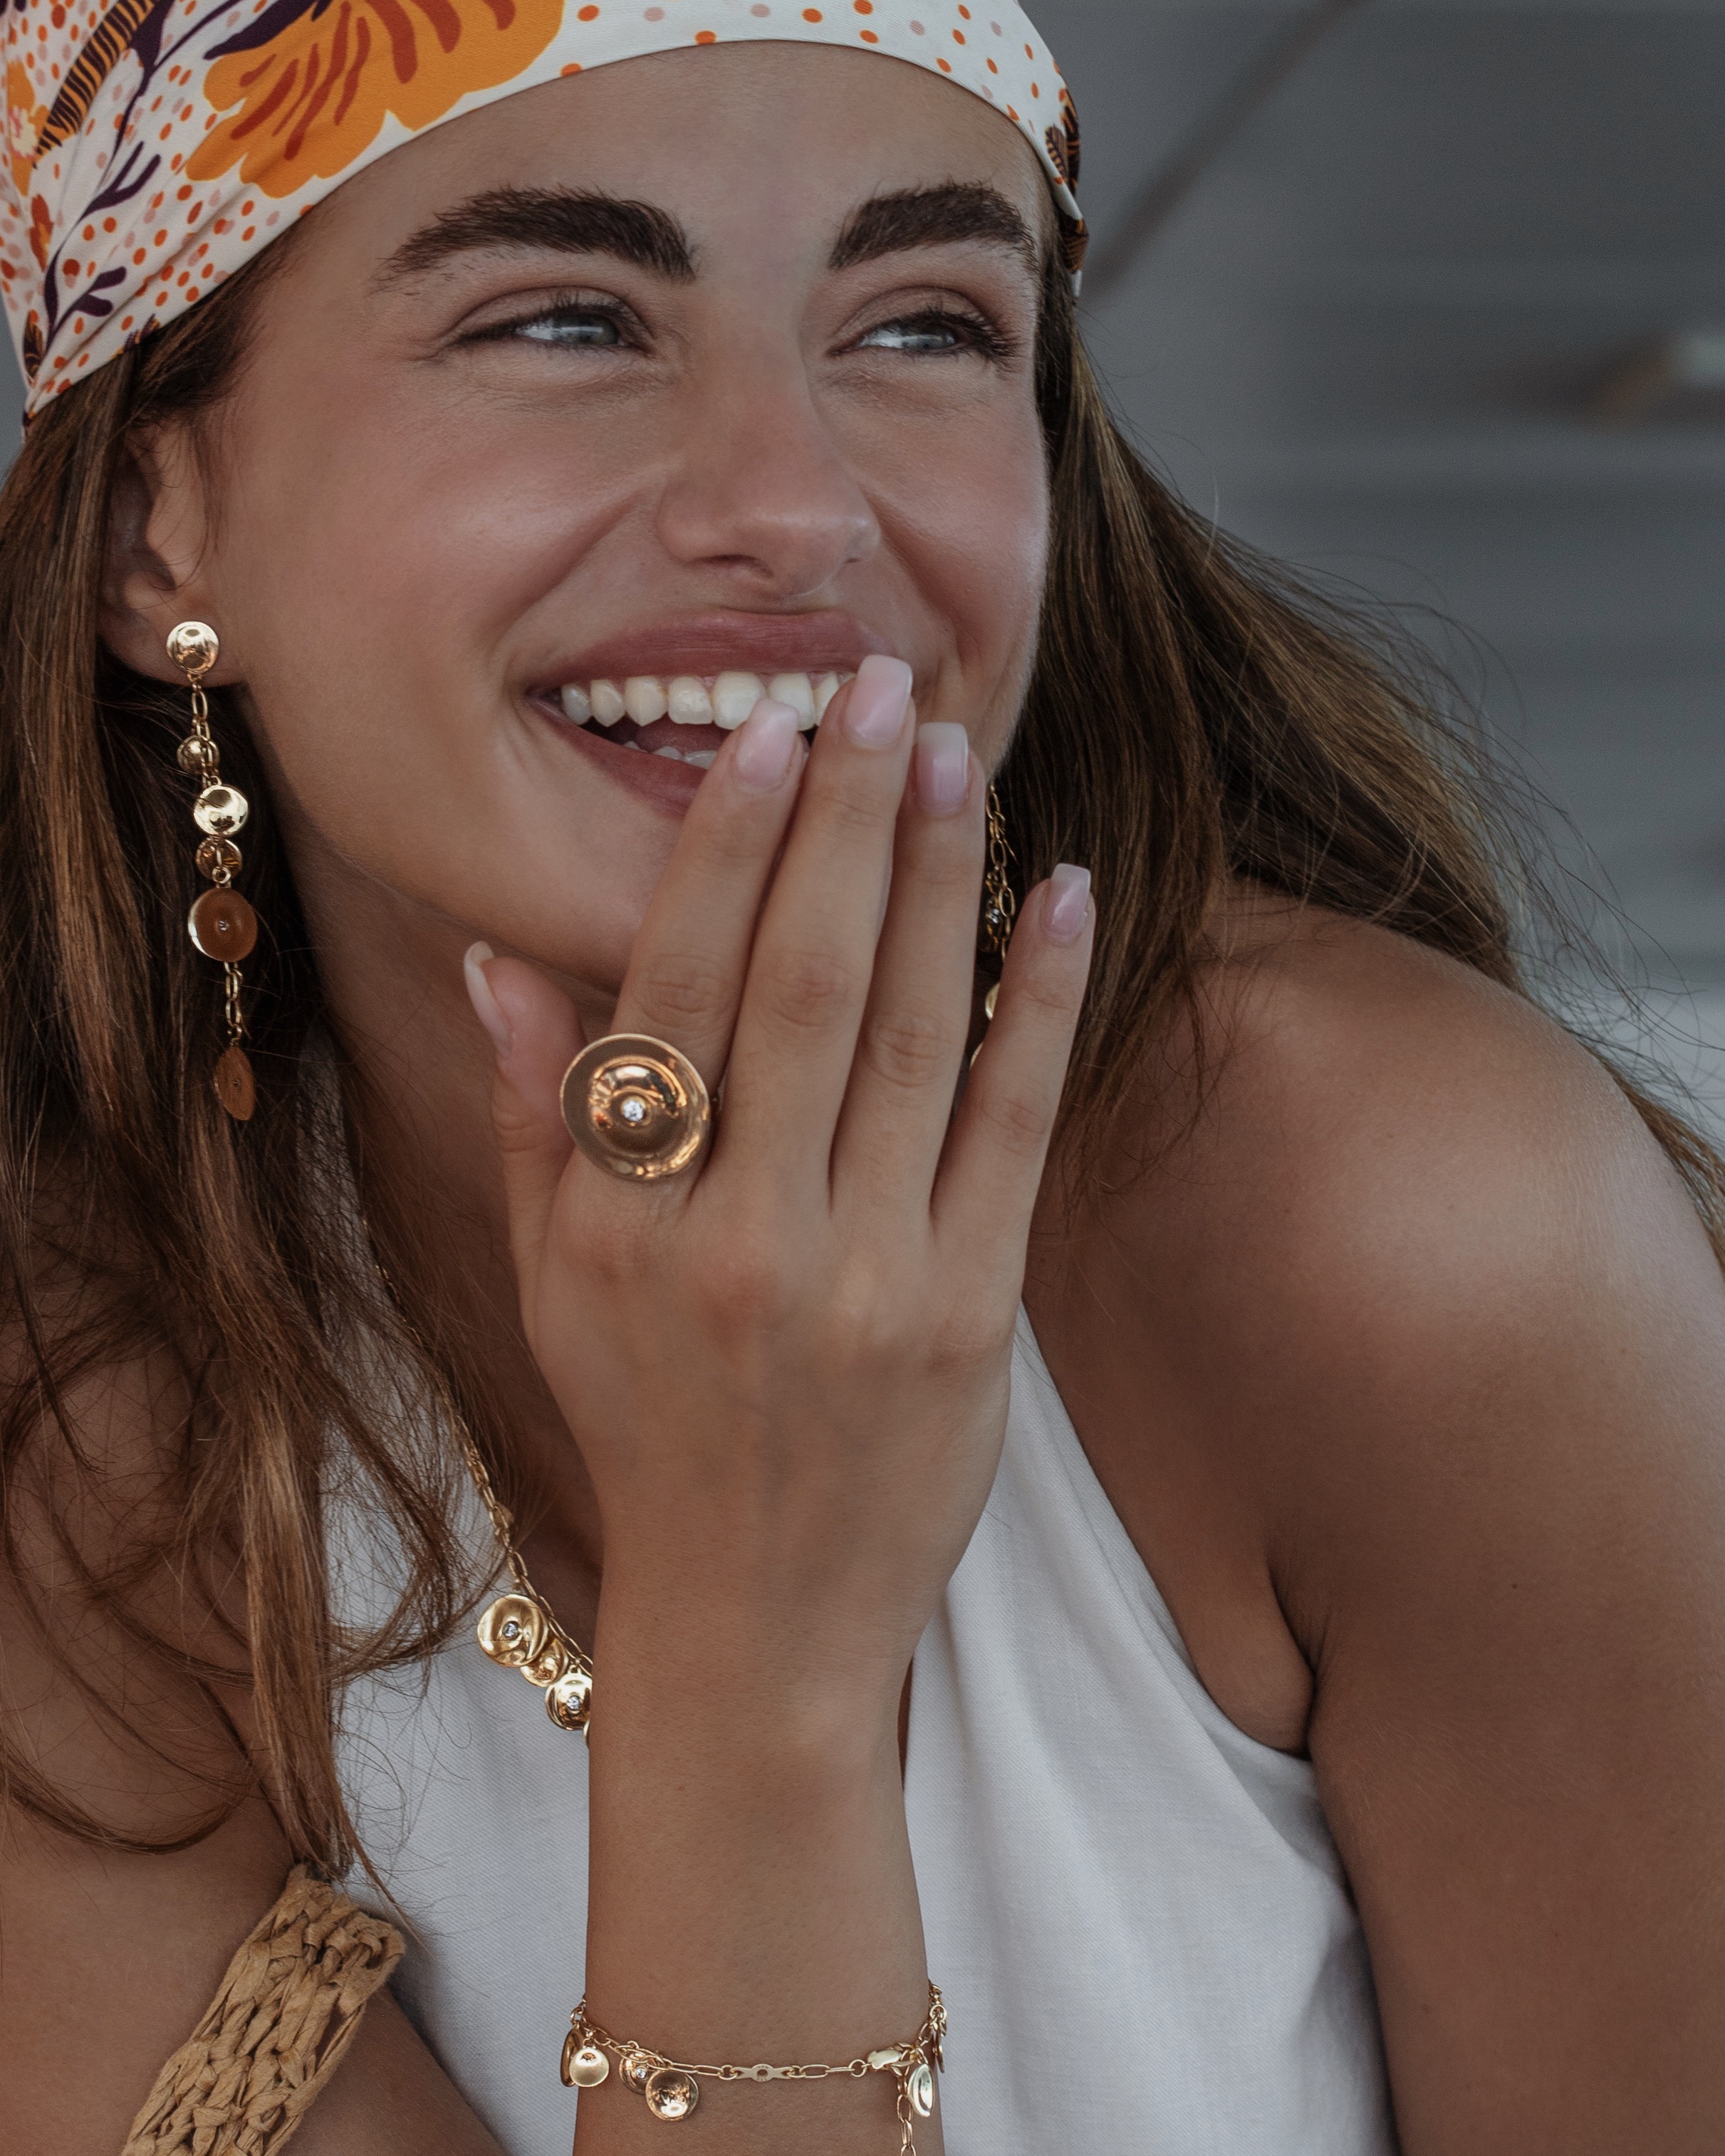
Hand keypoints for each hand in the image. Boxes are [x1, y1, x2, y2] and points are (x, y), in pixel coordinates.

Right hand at [468, 657, 1093, 1720]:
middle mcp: (741, 1237)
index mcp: (625, 1219)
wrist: (755, 1622)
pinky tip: (1059, 897)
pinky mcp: (970, 1316)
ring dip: (940, 883)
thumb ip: (533, 1118)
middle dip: (846, 823)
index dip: (724, 851)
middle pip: (806, 986)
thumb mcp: (552, 1285)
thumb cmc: (644, 1431)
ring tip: (960, 758)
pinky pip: (1009, 1129)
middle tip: (881, 689)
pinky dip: (1040, 1006)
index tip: (768, 735)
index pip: (676, 992)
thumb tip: (501, 956)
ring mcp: (865, 1278)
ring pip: (913, 1036)